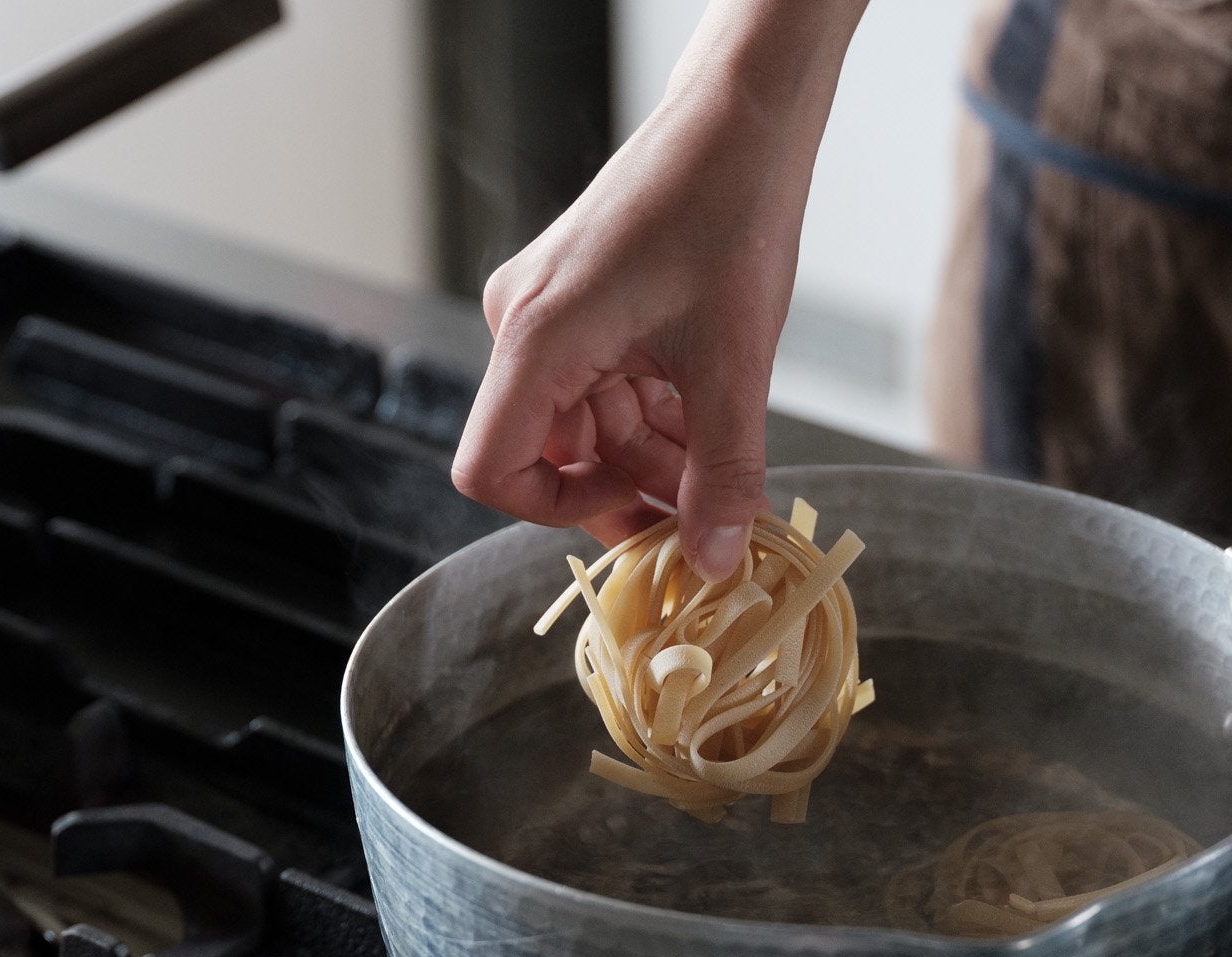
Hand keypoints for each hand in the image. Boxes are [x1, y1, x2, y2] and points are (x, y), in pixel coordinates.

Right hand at [451, 0, 865, 579]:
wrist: (740, 118)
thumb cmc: (727, 212)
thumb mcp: (735, 363)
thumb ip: (723, 472)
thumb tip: (714, 563)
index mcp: (536, 338)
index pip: (491, 470)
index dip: (557, 512)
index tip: (636, 518)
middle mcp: (524, 325)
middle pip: (550, 452)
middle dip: (628, 489)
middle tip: (704, 516)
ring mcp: (548, 313)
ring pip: (585, 426)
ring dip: (651, 456)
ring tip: (723, 468)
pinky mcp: (578, 303)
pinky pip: (600, 388)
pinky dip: (654, 416)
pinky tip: (711, 424)